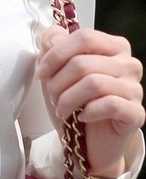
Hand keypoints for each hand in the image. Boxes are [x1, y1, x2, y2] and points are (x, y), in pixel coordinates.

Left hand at [36, 26, 144, 178]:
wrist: (85, 142)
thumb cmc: (74, 103)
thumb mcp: (55, 72)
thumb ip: (52, 47)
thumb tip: (52, 35)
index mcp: (113, 47)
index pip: (84, 37)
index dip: (56, 55)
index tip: (42, 73)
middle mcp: (129, 64)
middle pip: (83, 63)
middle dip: (58, 82)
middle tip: (52, 96)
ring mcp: (135, 88)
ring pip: (94, 83)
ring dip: (68, 98)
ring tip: (62, 108)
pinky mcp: (136, 113)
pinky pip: (109, 104)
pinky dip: (88, 112)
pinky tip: (81, 117)